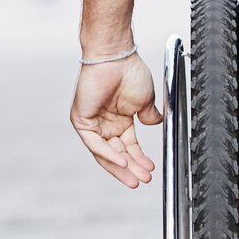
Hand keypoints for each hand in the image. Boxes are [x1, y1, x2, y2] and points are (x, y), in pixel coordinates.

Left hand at [70, 51, 162, 187]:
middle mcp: (104, 123)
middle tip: (143, 181)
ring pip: (105, 152)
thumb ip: (150, 116)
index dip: (139, 160)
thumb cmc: (129, 72)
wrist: (116, 57)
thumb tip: (156, 124)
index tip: (151, 170)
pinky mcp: (82, 119)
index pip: (128, 147)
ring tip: (135, 178)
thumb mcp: (145, 101)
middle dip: (131, 169)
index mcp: (119, 120)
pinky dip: (108, 154)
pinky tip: (123, 161)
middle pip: (116, 153)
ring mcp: (92, 122)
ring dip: (120, 166)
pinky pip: (95, 143)